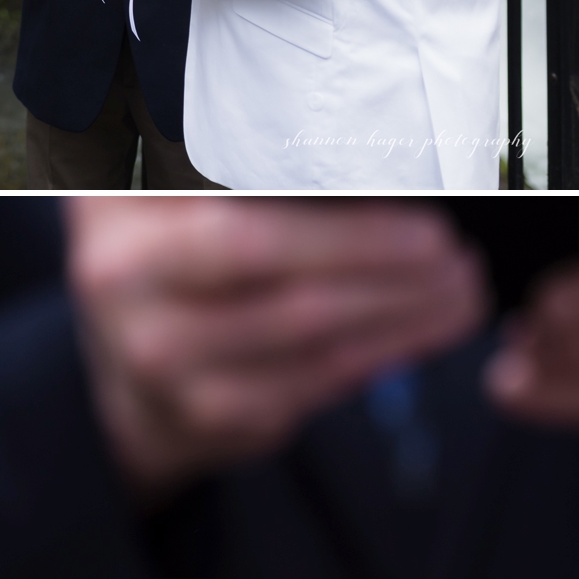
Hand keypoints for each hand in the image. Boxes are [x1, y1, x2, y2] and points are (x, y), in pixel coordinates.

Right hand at [66, 201, 490, 500]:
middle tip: (448, 246)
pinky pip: (311, 381)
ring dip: (398, 305)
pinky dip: (380, 351)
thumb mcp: (184, 202)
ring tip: (457, 286)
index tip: (413, 192)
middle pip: (265, 252)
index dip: (327, 195)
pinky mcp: (202, 413)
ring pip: (302, 325)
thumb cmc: (181, 268)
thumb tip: (384, 165)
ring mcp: (158, 352)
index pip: (233, 188)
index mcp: (121, 201)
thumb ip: (251, 178)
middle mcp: (122, 274)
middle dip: (373, 249)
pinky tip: (421, 328)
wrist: (132, 375)